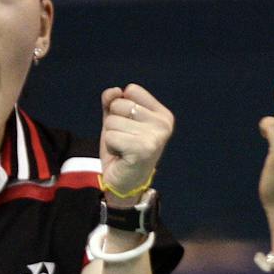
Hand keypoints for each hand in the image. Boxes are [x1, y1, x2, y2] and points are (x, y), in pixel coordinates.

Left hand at [99, 84, 173, 203]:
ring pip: (112, 121)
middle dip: (114, 123)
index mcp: (162, 114)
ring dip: (111, 136)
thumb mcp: (117, 120)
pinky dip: (110, 146)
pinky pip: (110, 136)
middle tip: (124, 141)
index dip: (120, 107)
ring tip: (123, 149)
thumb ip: (113, 101)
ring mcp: (155, 137)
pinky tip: (122, 156)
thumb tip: (114, 91)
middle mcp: (163, 124)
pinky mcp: (143, 149)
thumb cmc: (122, 150)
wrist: (124, 183)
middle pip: (120, 104)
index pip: (132, 90)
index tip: (128, 127)